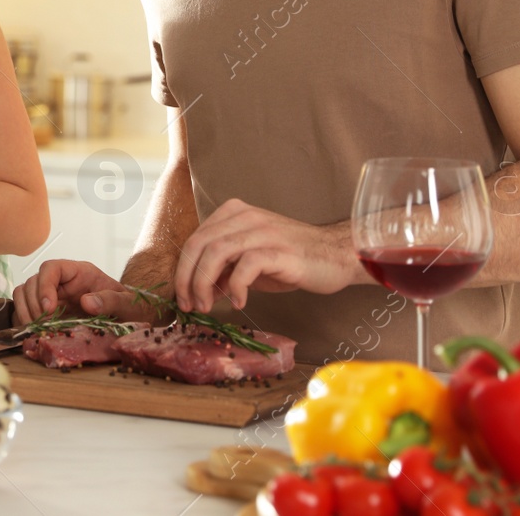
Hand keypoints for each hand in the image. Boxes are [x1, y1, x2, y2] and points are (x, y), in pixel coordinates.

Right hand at [11, 260, 163, 325]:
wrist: (130, 317)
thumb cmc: (130, 306)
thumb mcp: (127, 304)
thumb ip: (110, 300)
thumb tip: (86, 302)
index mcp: (78, 273)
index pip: (51, 268)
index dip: (45, 286)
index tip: (49, 308)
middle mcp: (62, 282)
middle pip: (33, 282)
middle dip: (33, 304)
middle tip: (43, 325)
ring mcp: (52, 296)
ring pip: (24, 294)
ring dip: (25, 312)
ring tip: (37, 330)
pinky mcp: (47, 311)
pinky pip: (25, 309)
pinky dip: (24, 320)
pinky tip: (35, 333)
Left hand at [173, 198, 358, 312]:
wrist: (336, 255)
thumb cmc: (292, 259)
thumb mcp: (249, 261)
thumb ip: (223, 268)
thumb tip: (197, 291)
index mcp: (233, 213)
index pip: (195, 239)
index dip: (183, 270)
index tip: (183, 297)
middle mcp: (245, 216)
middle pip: (199, 244)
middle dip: (187, 278)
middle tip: (189, 305)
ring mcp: (262, 231)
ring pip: (216, 252)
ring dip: (204, 283)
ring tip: (208, 305)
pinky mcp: (279, 250)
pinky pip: (245, 266)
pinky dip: (235, 287)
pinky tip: (239, 302)